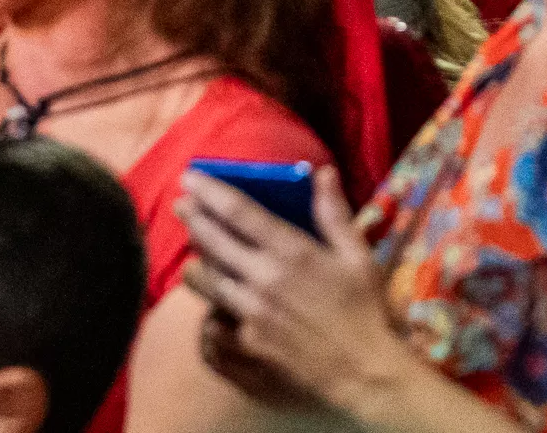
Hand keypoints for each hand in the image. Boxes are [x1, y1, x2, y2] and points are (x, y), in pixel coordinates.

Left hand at [178, 166, 419, 418]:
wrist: (365, 374)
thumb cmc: (366, 311)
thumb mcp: (358, 257)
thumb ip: (334, 213)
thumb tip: (322, 171)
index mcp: (292, 252)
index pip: (238, 212)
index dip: (209, 191)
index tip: (189, 178)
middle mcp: (264, 279)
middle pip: (212, 241)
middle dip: (192, 218)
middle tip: (181, 205)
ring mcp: (251, 313)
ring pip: (205, 280)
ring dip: (196, 262)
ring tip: (193, 253)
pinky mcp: (247, 344)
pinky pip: (212, 320)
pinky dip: (209, 307)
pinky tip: (210, 302)